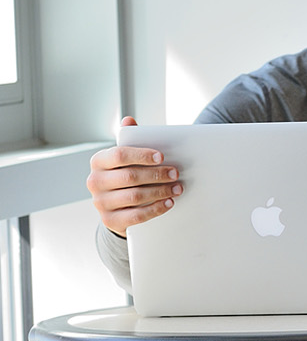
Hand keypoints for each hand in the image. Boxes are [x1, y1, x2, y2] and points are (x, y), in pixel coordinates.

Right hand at [86, 117, 181, 236]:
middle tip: (176, 173)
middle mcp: (95, 181)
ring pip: (134, 196)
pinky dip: (155, 209)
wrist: (116, 205)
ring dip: (160, 192)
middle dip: (156, 174)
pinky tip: (169, 203)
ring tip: (177, 188)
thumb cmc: (125, 174)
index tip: (162, 156)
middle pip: (130, 177)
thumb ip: (129, 139)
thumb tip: (129, 121)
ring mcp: (100, 202)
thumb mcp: (126, 157)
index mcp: (98, 161)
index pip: (119, 155)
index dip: (141, 155)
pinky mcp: (110, 220)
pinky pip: (136, 216)